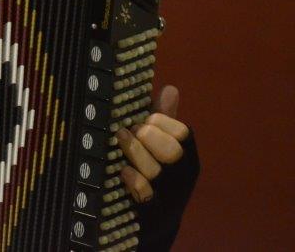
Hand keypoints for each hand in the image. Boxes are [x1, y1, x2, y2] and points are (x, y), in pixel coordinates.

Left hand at [118, 85, 189, 203]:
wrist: (157, 220)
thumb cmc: (158, 172)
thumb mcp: (163, 144)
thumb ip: (165, 118)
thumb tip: (170, 88)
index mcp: (188, 155)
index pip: (182, 133)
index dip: (162, 122)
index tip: (145, 118)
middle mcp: (183, 175)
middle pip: (171, 150)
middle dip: (148, 136)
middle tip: (130, 129)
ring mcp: (170, 194)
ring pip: (155, 170)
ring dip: (135, 151)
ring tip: (120, 138)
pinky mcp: (153, 211)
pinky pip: (145, 194)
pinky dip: (133, 179)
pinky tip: (122, 170)